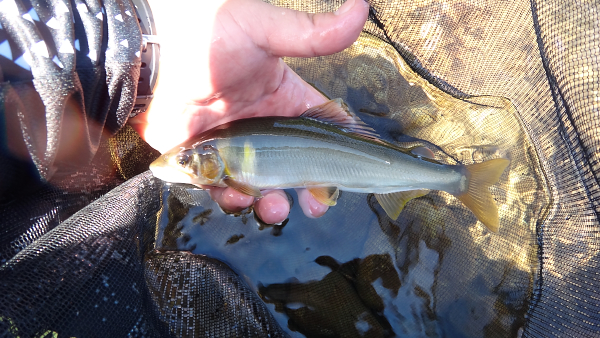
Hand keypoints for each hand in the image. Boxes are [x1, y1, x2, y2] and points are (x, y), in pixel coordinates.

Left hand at [131, 0, 368, 223]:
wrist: (159, 47)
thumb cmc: (214, 33)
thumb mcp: (266, 31)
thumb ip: (312, 34)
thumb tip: (362, 8)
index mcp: (285, 100)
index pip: (320, 130)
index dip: (337, 154)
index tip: (349, 176)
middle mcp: (263, 128)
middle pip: (295, 168)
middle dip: (309, 191)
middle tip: (317, 205)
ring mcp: (233, 147)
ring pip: (261, 185)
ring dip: (273, 203)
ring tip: (275, 208)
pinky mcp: (203, 160)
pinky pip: (222, 189)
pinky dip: (232, 198)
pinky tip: (238, 196)